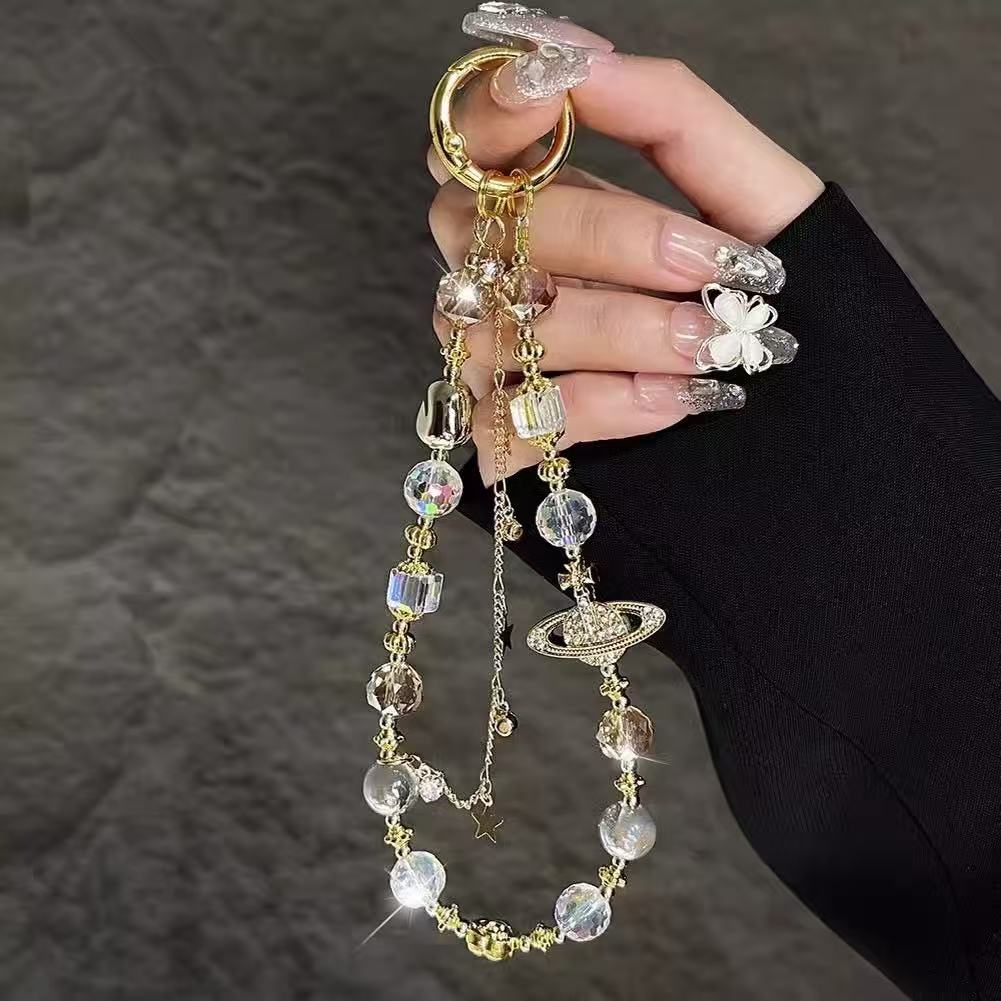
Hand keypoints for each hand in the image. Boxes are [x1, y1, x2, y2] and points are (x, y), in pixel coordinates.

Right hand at [428, 14, 822, 482]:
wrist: (807, 418)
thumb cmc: (761, 301)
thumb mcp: (749, 196)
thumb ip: (670, 115)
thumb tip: (583, 55)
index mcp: (544, 206)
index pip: (463, 145)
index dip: (488, 114)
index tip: (552, 94)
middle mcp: (497, 276)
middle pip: (477, 231)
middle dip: (603, 238)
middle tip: (705, 262)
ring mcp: (494, 362)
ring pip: (502, 331)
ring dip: (622, 332)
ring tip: (712, 344)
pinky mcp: (505, 442)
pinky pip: (513, 424)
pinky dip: (604, 408)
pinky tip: (675, 399)